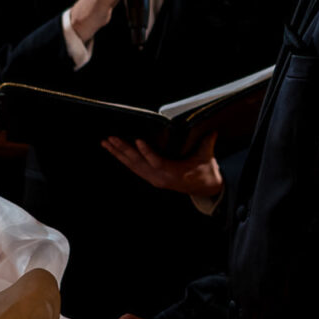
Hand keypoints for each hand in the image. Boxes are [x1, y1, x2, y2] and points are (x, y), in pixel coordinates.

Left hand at [103, 132, 222, 199]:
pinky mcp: (152, 178)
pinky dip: (124, 159)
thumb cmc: (206, 171)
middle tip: (110, 139)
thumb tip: (212, 130)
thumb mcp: (207, 156)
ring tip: (106, 143)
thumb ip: (207, 142)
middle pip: (138, 163)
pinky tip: (115, 151)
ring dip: (118, 154)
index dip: (147, 152)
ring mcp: (154, 178)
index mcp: (174, 172)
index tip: (138, 141)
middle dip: (123, 150)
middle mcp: (160, 177)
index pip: (157, 162)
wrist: (206, 188)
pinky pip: (135, 168)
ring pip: (133, 166)